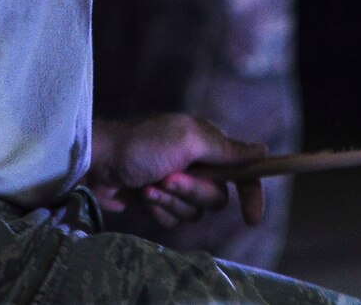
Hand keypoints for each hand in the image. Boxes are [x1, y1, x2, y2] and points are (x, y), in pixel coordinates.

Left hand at [87, 113, 266, 229]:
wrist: (98, 161)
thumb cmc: (142, 144)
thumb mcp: (188, 141)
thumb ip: (227, 150)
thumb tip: (263, 151)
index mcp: (209, 145)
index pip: (243, 172)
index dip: (252, 194)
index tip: (252, 219)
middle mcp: (199, 165)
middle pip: (217, 198)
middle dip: (193, 193)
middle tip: (169, 178)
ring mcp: (179, 185)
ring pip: (194, 212)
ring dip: (171, 201)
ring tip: (149, 185)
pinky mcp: (161, 201)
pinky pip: (173, 219)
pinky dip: (158, 209)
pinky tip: (142, 195)